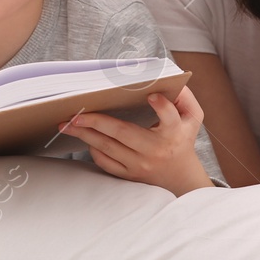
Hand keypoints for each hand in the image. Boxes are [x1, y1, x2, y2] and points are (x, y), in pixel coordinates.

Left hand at [59, 87, 213, 195]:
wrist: (180, 178)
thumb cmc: (182, 140)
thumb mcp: (192, 118)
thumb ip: (185, 98)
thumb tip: (172, 81)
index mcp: (173, 133)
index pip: (169, 119)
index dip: (161, 107)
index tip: (151, 96)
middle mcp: (154, 150)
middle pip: (123, 133)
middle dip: (96, 121)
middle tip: (75, 113)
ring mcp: (140, 165)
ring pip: (108, 148)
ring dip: (85, 134)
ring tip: (67, 124)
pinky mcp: (129, 175)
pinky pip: (105, 163)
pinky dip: (93, 149)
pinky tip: (84, 138)